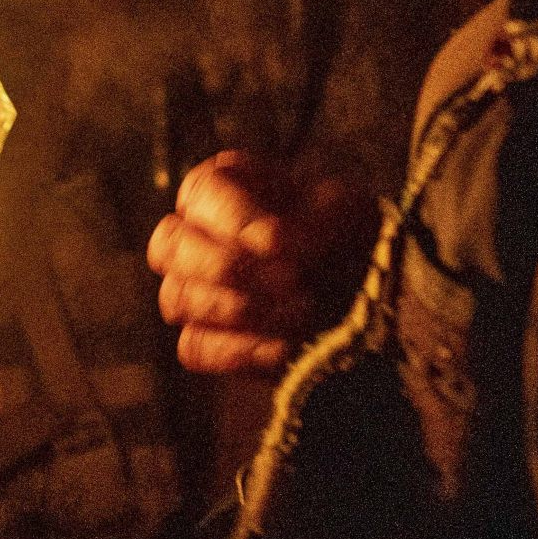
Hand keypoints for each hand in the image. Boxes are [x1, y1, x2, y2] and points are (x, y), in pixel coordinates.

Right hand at [146, 153, 372, 374]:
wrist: (368, 294)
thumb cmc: (349, 237)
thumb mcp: (346, 212)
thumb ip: (315, 218)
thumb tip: (275, 248)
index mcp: (221, 187)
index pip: (202, 194)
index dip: (235, 220)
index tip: (278, 242)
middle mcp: (193, 235)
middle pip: (169, 246)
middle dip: (229, 266)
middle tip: (289, 280)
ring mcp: (191, 291)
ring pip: (177, 298)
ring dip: (243, 308)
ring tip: (302, 311)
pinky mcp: (202, 342)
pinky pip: (195, 348)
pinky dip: (240, 351)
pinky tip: (286, 346)